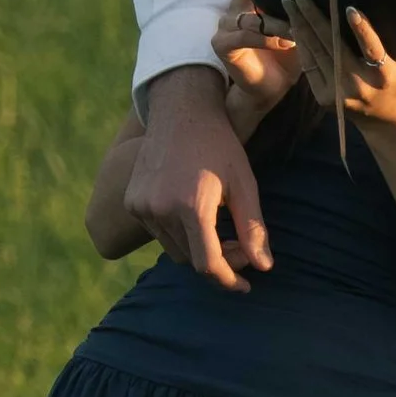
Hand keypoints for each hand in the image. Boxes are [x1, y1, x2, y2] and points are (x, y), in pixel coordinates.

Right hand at [124, 65, 271, 287]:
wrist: (180, 111)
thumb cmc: (220, 145)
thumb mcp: (244, 184)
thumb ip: (253, 228)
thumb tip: (264, 268)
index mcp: (191, 206)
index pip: (208, 264)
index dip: (228, 279)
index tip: (244, 285)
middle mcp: (160, 209)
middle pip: (191, 259)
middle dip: (219, 261)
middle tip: (240, 246)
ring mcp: (141, 206)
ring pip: (174, 249)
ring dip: (197, 249)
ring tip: (219, 229)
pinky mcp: (132, 202)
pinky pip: (158, 233)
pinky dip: (178, 234)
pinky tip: (194, 213)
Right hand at [211, 0, 300, 111]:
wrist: (271, 88)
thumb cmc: (285, 57)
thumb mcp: (294, 29)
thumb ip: (296, 11)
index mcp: (248, 1)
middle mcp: (233, 9)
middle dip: (281, 5)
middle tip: (303, 9)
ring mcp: (225, 26)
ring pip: (252, 19)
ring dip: (276, 25)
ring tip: (296, 32)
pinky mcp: (221, 44)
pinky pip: (244, 37)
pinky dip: (266, 40)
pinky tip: (282, 44)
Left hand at [287, 0, 395, 138]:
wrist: (383, 119)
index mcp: (383, 75)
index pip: (372, 48)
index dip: (362, 28)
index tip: (349, 8)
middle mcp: (359, 84)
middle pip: (333, 45)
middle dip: (315, 18)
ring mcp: (338, 92)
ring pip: (317, 53)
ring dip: (301, 26)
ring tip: (290, 5)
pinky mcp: (324, 97)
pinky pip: (310, 65)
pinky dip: (301, 44)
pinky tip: (294, 26)